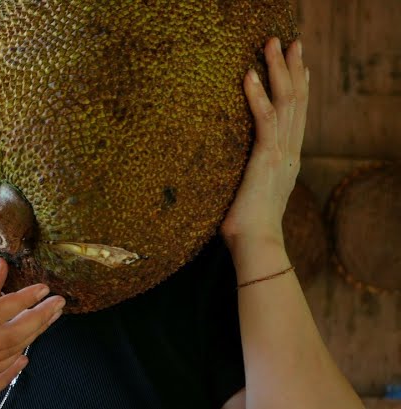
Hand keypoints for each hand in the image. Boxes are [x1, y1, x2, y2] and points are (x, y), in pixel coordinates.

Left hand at [220, 37, 306, 260]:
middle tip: (289, 40)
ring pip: (286, 102)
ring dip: (278, 70)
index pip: (296, 115)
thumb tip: (232, 175)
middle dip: (292, 67)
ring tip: (271, 44)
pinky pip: (265, 120)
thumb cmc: (245, 228)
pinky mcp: (266, 160)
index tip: (298, 64)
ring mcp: (281, 154)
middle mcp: (289, 152)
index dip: (298, 86)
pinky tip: (249, 75)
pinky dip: (258, 96)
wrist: (255, 246)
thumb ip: (247, 177)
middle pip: (297, 100)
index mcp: (286, 159)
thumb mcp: (248, 193)